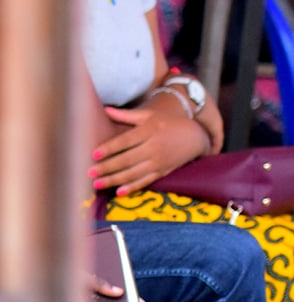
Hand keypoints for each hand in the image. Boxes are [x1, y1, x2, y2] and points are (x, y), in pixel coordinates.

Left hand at [92, 103, 208, 196]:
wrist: (195, 136)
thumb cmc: (168, 123)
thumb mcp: (150, 116)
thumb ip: (128, 115)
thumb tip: (105, 110)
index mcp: (150, 131)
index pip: (126, 141)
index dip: (110, 148)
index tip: (94, 154)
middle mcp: (154, 147)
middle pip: (127, 159)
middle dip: (107, 167)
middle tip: (89, 172)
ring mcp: (159, 161)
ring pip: (134, 173)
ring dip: (114, 179)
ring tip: (97, 183)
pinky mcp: (163, 171)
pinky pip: (146, 181)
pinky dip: (133, 187)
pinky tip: (119, 192)